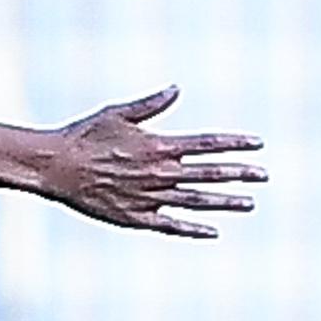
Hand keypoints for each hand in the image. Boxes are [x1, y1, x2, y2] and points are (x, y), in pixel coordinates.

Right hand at [35, 87, 265, 237]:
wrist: (56, 167)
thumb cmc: (85, 136)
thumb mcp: (117, 113)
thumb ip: (150, 105)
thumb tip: (176, 89)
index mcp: (159, 146)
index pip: (207, 144)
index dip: (235, 144)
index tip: (257, 144)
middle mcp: (159, 173)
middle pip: (209, 173)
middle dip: (240, 173)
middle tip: (264, 175)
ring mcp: (150, 197)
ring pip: (196, 200)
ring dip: (225, 202)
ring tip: (250, 203)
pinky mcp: (136, 218)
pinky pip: (171, 225)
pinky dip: (193, 228)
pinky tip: (213, 231)